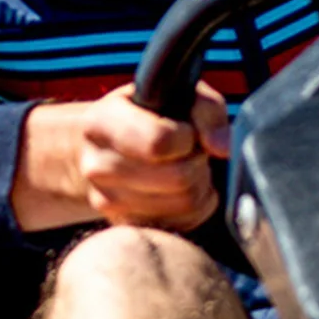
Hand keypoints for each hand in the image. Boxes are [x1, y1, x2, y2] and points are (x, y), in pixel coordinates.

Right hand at [13, 82, 230, 232]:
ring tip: (185, 166)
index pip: (159, 142)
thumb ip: (207, 110)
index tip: (186, 131)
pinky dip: (194, 207)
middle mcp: (96, 165)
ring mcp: (107, 201)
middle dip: (197, 161)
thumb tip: (222, 147)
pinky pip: (182, 224)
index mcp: (101, 123)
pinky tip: (181, 188)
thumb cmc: (148, 115)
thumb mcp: (178, 94)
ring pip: (184, 203)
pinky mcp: (124, 225)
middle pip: (177, 177)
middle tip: (191, 151)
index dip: (187, 137)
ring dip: (198, 184)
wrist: (102, 147)